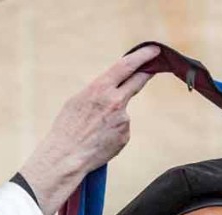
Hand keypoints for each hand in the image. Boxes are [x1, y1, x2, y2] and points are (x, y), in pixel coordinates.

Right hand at [18, 44, 159, 214]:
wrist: (67, 157)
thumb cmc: (67, 128)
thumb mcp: (78, 100)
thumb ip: (98, 91)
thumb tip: (112, 88)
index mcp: (100, 88)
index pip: (127, 65)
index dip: (143, 56)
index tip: (154, 50)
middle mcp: (116, 101)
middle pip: (137, 81)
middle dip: (146, 72)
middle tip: (153, 67)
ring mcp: (123, 119)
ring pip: (123, 111)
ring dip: (113, 117)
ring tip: (94, 130)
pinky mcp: (126, 135)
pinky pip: (122, 129)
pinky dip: (113, 132)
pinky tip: (100, 139)